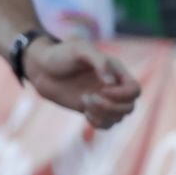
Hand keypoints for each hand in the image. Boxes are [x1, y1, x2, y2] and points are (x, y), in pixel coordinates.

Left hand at [24, 36, 139, 129]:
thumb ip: (99, 61)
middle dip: (112, 106)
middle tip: (90, 97)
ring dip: (103, 114)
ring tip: (84, 101)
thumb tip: (111, 82)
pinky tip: (84, 111)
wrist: (41, 68)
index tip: (103, 89)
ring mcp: (103, 99)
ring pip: (119, 117)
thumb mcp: (80, 50)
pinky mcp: (91, 109)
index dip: (123, 94)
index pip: (135, 90)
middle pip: (130, 107)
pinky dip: (98, 122)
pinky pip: (106, 124)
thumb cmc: (60, 55)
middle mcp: (112, 86)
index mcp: (115, 71)